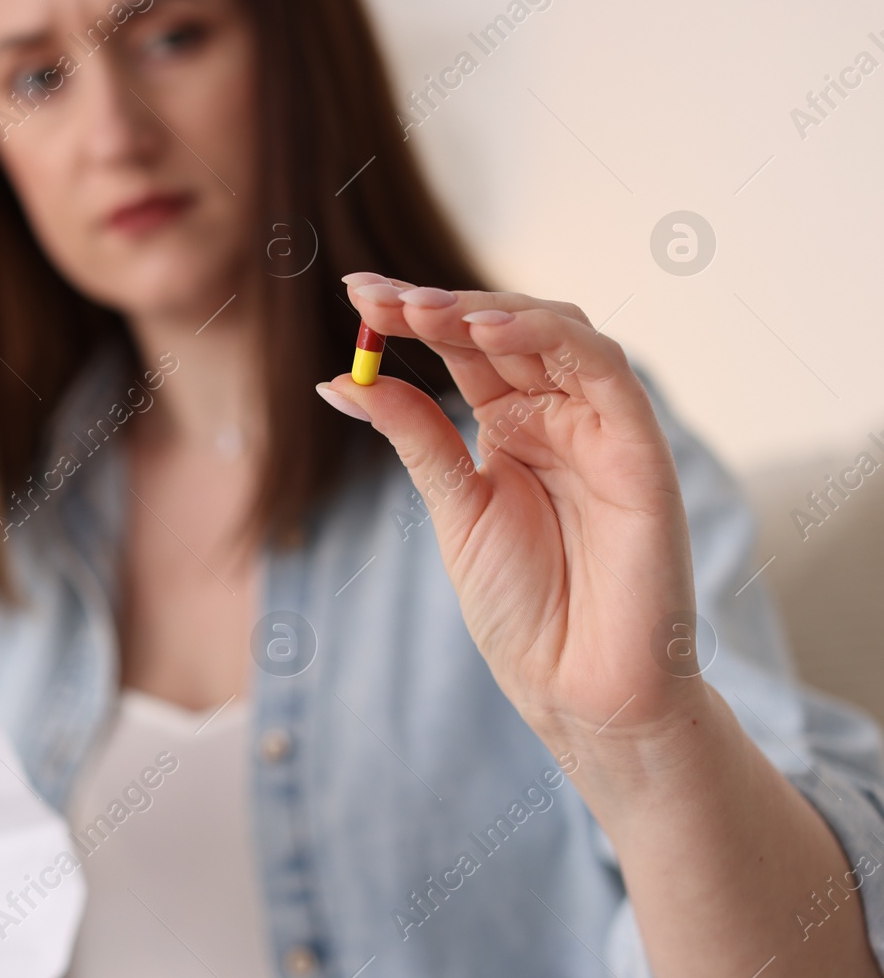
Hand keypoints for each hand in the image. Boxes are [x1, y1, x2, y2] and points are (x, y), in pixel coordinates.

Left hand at [318, 274, 704, 751]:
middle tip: (371, 295)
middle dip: (435, 303)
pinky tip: (485, 328)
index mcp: (513, 425)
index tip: (355, 293)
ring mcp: (600, 426)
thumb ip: (415, 435)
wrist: (578, 687)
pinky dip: (547, 336)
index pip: (462, 346)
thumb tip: (341, 379)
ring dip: (483, 309)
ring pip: (553, 332)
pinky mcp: (639, 446)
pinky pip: (603, 368)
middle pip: (502, 328)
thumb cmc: (524, 607)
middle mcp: (559, 414)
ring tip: (418, 308)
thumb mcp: (454, 507)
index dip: (411, 314)